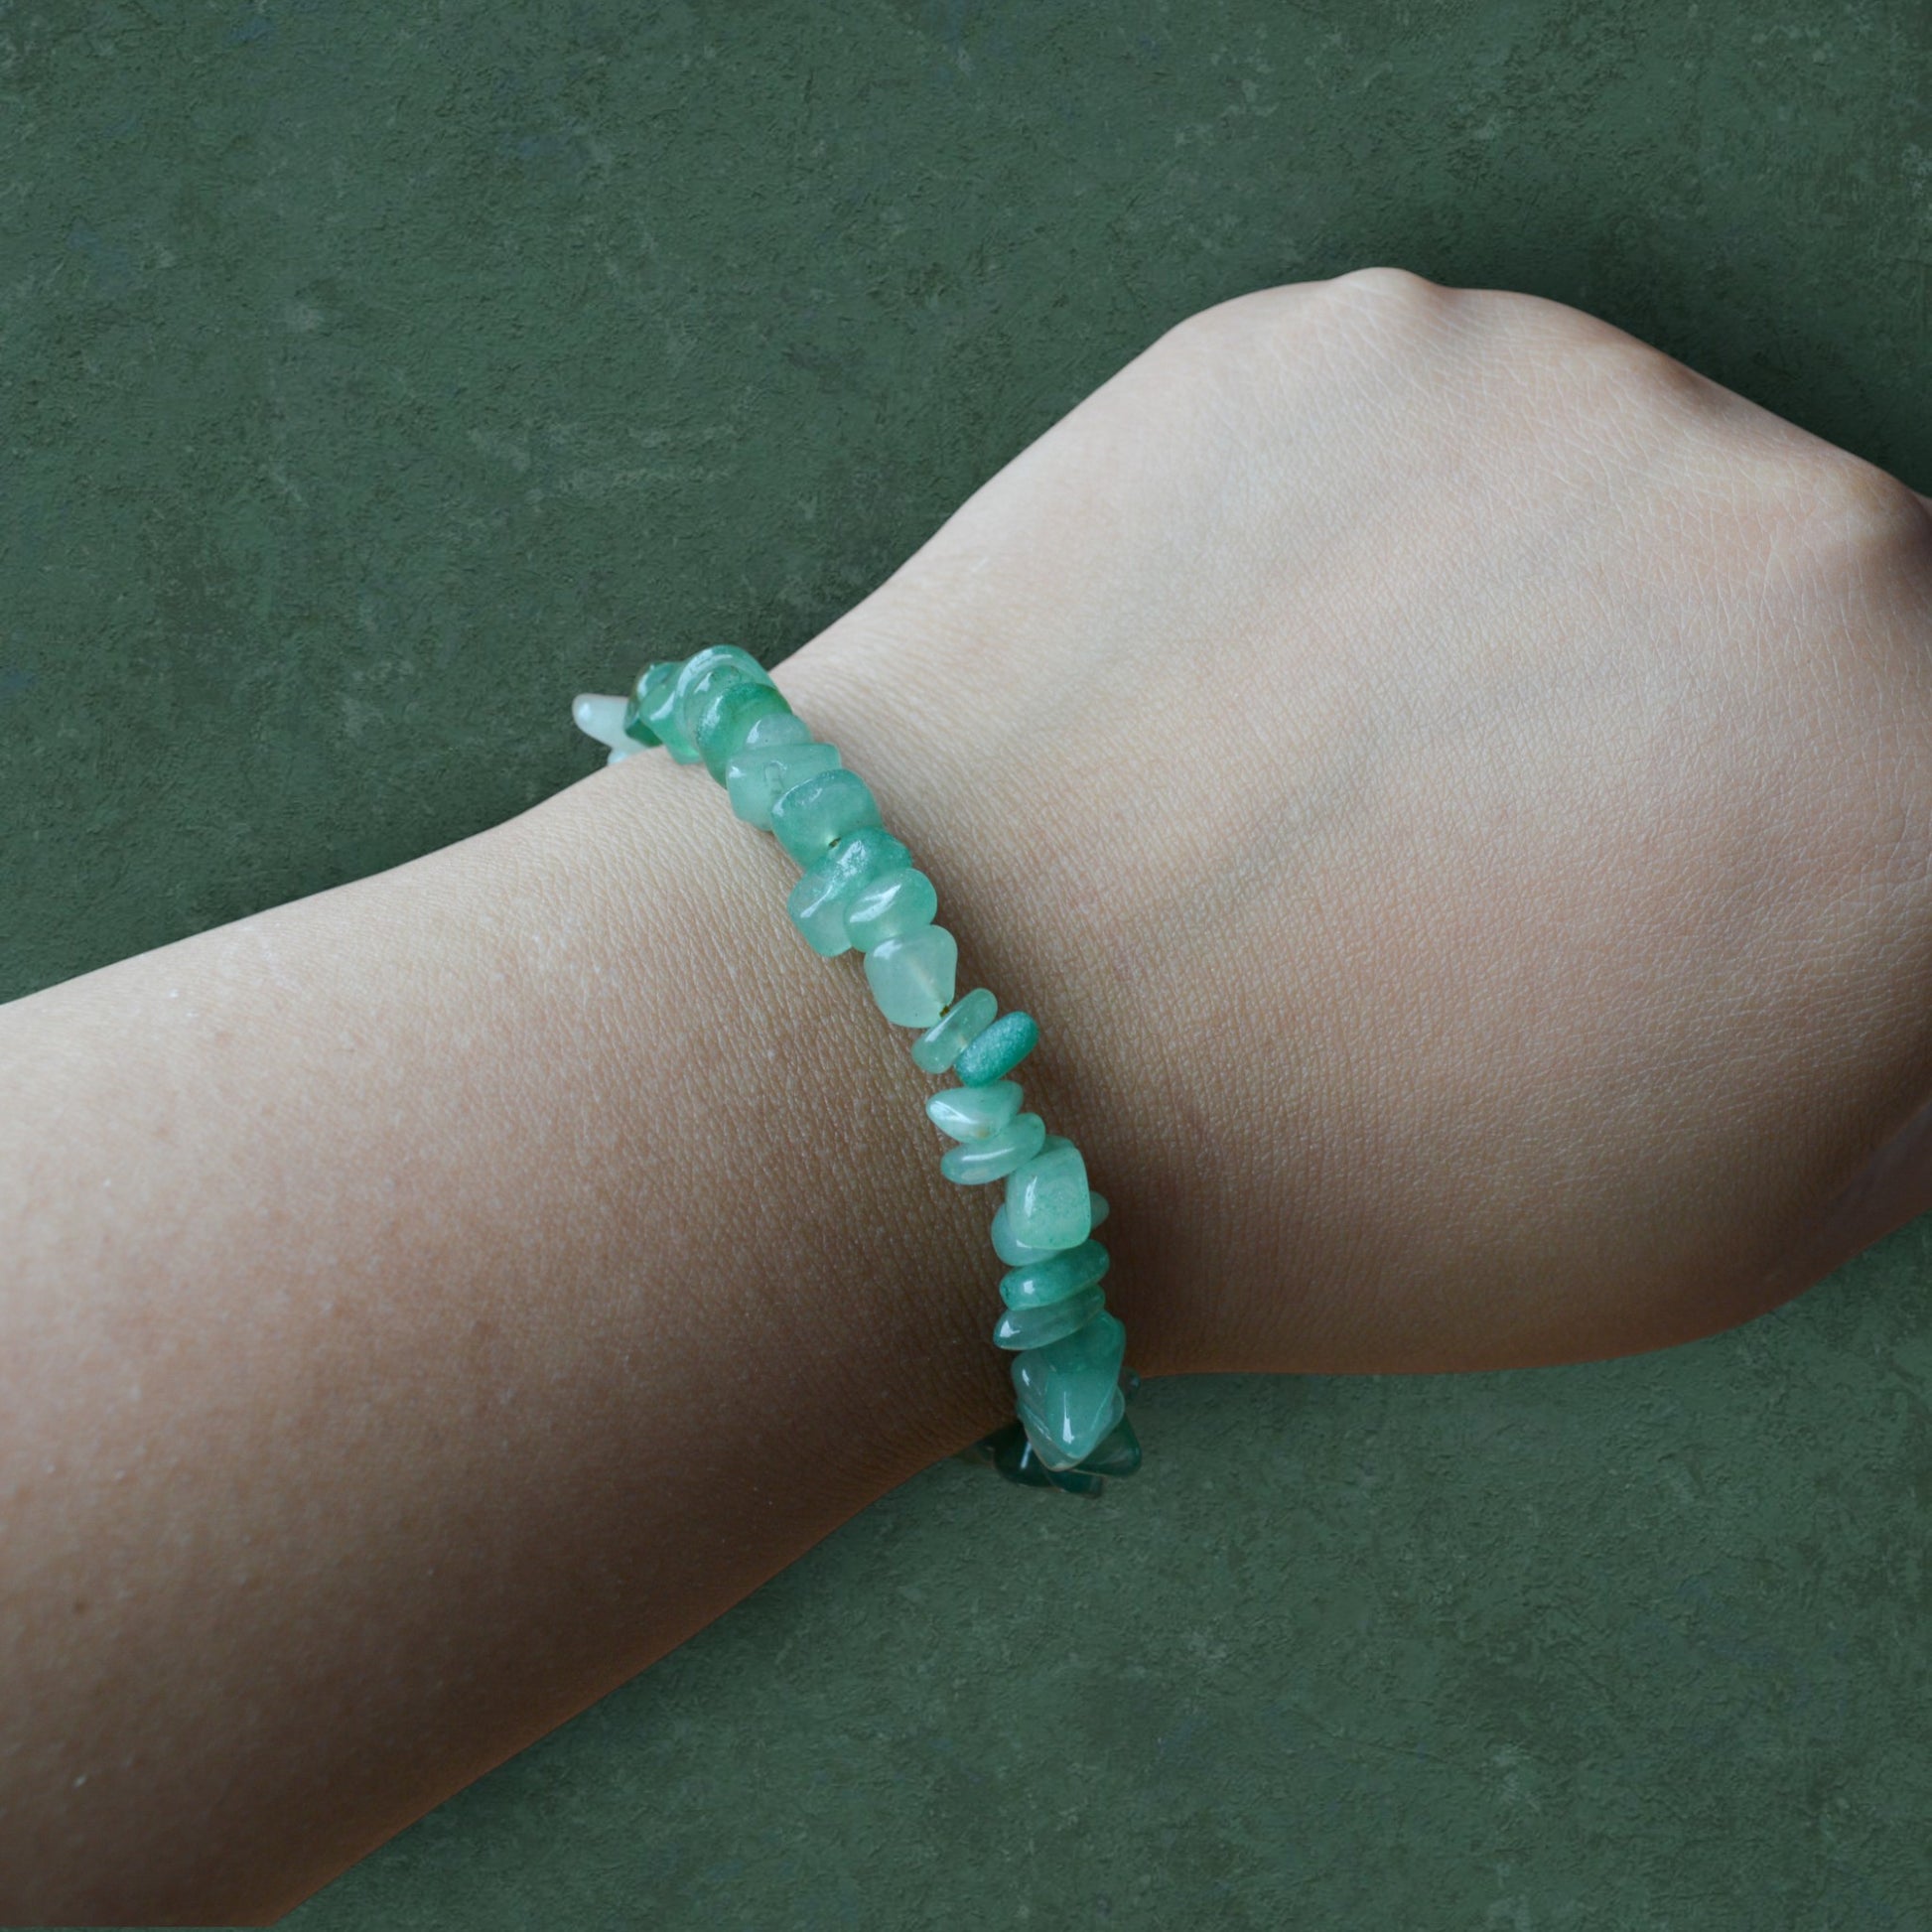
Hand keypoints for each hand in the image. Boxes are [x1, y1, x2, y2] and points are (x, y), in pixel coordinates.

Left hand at [776, 267, 1931, 1380]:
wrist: (956, 1050)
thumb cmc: (1329, 1187)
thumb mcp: (1723, 1222)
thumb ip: (1911, 1042)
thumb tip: (1902, 890)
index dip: (1812, 817)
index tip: (1692, 861)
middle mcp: (1805, 546)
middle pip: (1816, 592)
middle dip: (1694, 703)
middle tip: (1494, 837)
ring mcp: (1565, 399)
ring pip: (1620, 483)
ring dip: (1531, 599)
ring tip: (1334, 768)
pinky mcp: (1356, 335)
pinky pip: (1431, 422)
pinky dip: (1366, 526)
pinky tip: (1246, 670)